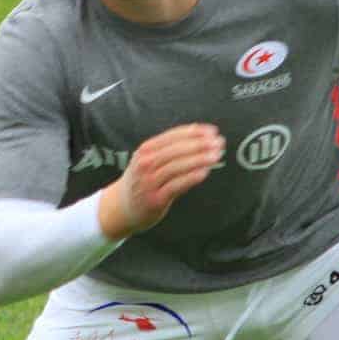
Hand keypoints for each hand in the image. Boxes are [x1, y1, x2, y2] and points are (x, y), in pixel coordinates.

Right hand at [101, 123, 226, 238]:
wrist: (120, 207)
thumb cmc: (140, 182)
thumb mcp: (147, 160)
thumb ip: (169, 150)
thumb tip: (199, 137)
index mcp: (146, 150)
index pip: (173, 136)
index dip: (195, 132)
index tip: (212, 132)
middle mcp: (146, 164)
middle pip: (176, 149)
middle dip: (200, 144)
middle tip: (218, 143)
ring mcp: (149, 182)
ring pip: (177, 166)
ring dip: (199, 159)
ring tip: (215, 156)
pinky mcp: (155, 199)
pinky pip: (176, 186)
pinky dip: (191, 178)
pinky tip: (204, 172)